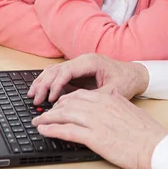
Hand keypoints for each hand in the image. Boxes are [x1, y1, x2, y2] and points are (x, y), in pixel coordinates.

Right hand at [28, 53, 149, 103]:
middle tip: (34, 99)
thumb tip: (78, 108)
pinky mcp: (78, 72)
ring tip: (32, 95)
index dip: (55, 84)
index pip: (66, 70)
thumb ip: (95, 98)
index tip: (49, 99)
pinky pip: (59, 75)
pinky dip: (48, 83)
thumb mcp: (113, 92)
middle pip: (56, 69)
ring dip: (42, 82)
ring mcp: (79, 65)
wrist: (136, 74)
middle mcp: (82, 60)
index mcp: (90, 62)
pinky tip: (41, 92)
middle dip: (44, 84)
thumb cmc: (127, 81)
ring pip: (55, 70)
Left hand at [32, 89, 167, 168]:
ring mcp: (96, 121)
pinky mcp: (95, 137)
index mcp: (108, 99)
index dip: (65, 100)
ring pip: (64, 115)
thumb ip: (116, 103)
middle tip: (43, 114)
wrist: (155, 145)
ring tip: (37, 122)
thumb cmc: (146, 132)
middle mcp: (99, 106)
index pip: (80, 95)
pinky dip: (52, 130)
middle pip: (68, 103)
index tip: (57, 105)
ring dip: (47, 118)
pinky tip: (44, 131)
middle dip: (53, 108)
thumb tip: (109, 99)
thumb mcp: (130, 109)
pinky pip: (67, 131)